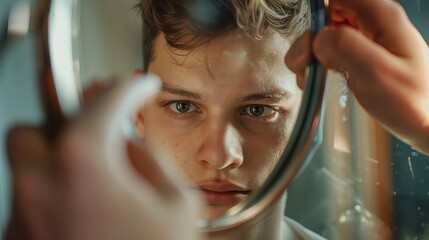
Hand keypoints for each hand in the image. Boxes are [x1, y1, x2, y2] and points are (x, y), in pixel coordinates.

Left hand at [6, 75, 201, 239]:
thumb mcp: (176, 203)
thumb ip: (150, 162)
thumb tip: (131, 146)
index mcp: (84, 163)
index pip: (105, 101)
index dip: (129, 88)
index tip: (138, 87)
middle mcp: (41, 186)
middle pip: (34, 130)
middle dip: (65, 126)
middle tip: (98, 135)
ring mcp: (24, 218)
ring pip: (27, 170)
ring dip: (58, 164)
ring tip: (97, 181)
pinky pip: (29, 204)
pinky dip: (53, 198)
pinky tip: (86, 215)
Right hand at [286, 0, 428, 154]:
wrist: (423, 124)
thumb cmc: (410, 102)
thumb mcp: (376, 73)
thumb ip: (344, 47)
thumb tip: (317, 39)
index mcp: (381, 17)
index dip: (317, 13)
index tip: (310, 41)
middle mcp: (372, 23)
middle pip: (326, 13)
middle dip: (309, 38)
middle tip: (307, 63)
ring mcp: (365, 40)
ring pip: (323, 33)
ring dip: (309, 54)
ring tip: (310, 75)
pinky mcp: (359, 56)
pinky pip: (329, 50)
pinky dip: (317, 63)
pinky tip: (318, 78)